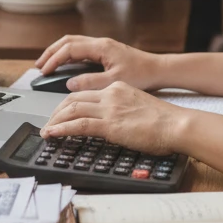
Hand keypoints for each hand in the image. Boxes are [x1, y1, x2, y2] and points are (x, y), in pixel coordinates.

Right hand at [34, 35, 164, 91]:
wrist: (159, 69)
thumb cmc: (142, 74)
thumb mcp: (114, 81)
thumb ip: (91, 82)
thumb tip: (70, 83)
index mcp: (101, 47)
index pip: (70, 48)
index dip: (54, 60)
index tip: (43, 71)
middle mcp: (101, 43)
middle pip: (68, 41)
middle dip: (51, 52)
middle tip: (39, 66)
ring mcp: (103, 46)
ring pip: (74, 43)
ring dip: (59, 52)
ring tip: (47, 65)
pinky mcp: (106, 52)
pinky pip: (81, 49)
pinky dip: (69, 55)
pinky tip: (65, 66)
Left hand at [40, 82, 190, 154]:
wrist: (176, 125)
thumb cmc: (165, 122)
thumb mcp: (139, 108)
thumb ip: (122, 111)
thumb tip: (113, 123)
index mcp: (118, 88)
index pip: (86, 94)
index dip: (68, 104)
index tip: (61, 113)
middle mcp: (111, 94)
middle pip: (73, 99)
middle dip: (57, 112)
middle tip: (49, 123)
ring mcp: (110, 108)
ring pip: (72, 109)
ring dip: (55, 121)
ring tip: (46, 130)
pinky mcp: (110, 124)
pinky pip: (79, 124)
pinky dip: (61, 129)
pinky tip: (52, 134)